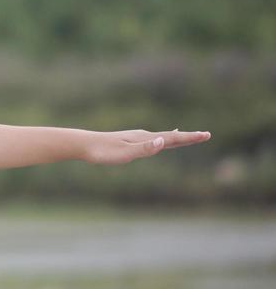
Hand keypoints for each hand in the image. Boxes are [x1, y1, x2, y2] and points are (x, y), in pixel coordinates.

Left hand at [82, 128, 210, 164]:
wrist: (83, 144)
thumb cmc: (103, 151)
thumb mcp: (125, 153)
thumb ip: (144, 149)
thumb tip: (162, 141)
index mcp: (145, 138)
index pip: (172, 138)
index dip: (189, 138)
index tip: (206, 135)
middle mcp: (143, 136)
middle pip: (170, 136)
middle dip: (188, 137)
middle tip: (205, 135)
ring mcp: (136, 138)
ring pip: (162, 137)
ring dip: (177, 137)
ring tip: (187, 136)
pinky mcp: (129, 141)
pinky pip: (152, 139)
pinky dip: (162, 139)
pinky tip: (160, 139)